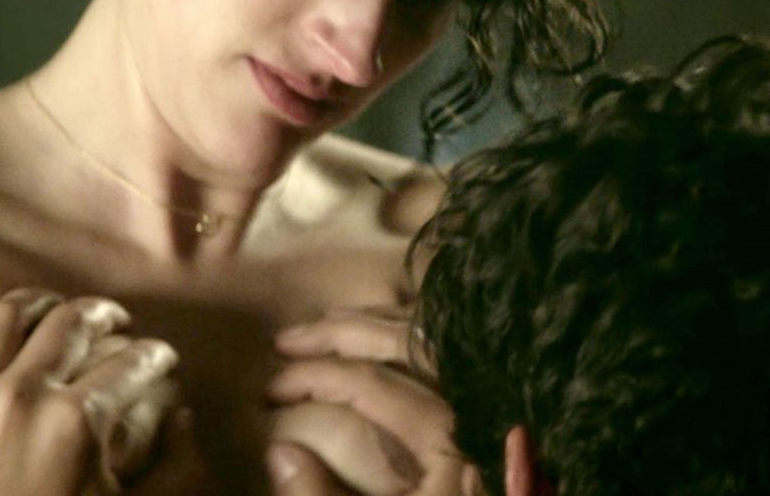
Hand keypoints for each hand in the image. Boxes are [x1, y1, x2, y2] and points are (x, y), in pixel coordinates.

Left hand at [0, 275, 195, 494]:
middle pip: (71, 323)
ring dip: (38, 301)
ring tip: (57, 308)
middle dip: (106, 315)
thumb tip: (182, 413)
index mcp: (77, 421)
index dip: (156, 355)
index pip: (130, 362)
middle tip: (119, 324)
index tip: (162, 358)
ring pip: (4, 316)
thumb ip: (176, 465)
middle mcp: (20, 397)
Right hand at [269, 307, 474, 495]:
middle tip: (288, 338)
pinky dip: (426, 334)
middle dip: (340, 333)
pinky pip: (461, 354)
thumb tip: (279, 449)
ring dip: (381, 324)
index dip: (313, 377)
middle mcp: (474, 404)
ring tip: (334, 320)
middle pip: (403, 343)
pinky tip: (401, 334)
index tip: (268, 390)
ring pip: (438, 337)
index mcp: (445, 436)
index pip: (368, 383)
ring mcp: (493, 404)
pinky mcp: (501, 416)